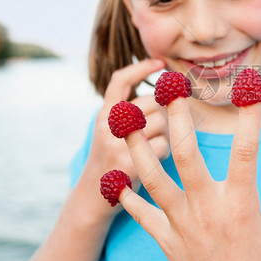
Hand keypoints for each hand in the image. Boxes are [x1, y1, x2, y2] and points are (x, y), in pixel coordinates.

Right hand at [82, 59, 167, 216]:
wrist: (93, 198)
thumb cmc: (112, 159)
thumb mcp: (111, 130)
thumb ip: (129, 111)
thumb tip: (166, 92)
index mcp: (104, 113)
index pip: (120, 80)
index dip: (141, 68)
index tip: (160, 62)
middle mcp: (107, 125)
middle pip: (152, 102)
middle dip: (165, 113)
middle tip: (160, 129)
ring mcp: (116, 144)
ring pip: (162, 123)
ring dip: (167, 135)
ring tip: (155, 147)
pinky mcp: (128, 163)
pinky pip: (164, 146)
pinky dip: (166, 153)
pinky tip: (155, 161)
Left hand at [119, 98, 260, 260]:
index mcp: (240, 204)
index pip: (246, 153)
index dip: (249, 120)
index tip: (250, 90)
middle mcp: (207, 209)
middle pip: (187, 156)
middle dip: (177, 119)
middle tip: (171, 87)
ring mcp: (182, 224)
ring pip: (153, 179)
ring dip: (138, 147)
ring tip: (125, 119)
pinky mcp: (166, 240)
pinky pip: (141, 215)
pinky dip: (128, 196)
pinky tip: (116, 179)